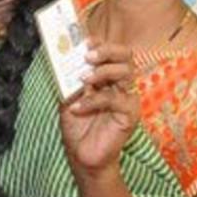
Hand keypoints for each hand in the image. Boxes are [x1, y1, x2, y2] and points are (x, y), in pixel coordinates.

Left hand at [60, 42, 138, 176]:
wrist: (82, 155)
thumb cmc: (77, 126)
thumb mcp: (68, 96)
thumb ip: (69, 78)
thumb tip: (66, 56)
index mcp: (108, 76)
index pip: (112, 52)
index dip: (100, 43)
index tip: (83, 41)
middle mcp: (121, 84)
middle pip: (126, 56)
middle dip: (107, 51)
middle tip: (87, 55)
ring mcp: (128, 98)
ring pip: (126, 72)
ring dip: (103, 71)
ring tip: (83, 78)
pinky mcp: (130, 114)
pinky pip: (115, 99)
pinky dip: (94, 100)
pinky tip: (78, 107)